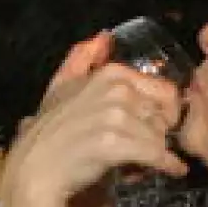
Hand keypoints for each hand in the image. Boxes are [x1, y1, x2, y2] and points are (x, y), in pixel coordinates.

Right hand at [4, 42, 184, 204]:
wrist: (35, 169)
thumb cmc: (50, 132)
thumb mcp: (62, 86)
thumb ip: (81, 59)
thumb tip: (103, 36)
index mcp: (111, 73)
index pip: (164, 90)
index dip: (165, 111)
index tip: (160, 125)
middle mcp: (116, 89)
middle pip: (163, 114)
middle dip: (159, 133)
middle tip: (149, 147)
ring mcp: (114, 116)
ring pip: (159, 136)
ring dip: (158, 152)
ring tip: (146, 162)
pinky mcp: (114, 144)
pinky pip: (156, 154)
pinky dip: (167, 165)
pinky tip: (172, 170)